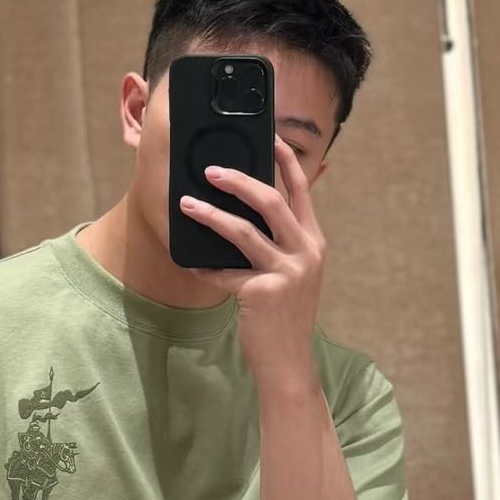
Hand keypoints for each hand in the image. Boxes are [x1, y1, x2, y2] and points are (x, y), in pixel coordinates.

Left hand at [177, 133, 324, 390]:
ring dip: (211, 215)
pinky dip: (205, 267)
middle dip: (239, 180)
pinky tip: (189, 262)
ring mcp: (288, 272)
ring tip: (186, 204)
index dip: (285, 160)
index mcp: (314, 242)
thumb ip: (280, 245)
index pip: (301, 191)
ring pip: (243, 231)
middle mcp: (306, 252)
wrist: (289, 363)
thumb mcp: (293, 276)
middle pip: (272, 201)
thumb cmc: (284, 318)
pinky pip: (225, 272)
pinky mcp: (264, 292)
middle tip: (211, 169)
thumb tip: (244, 213)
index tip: (269, 136)